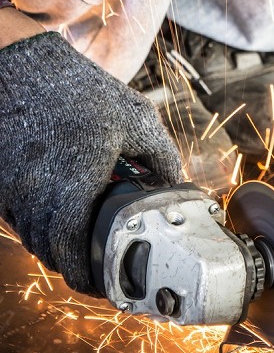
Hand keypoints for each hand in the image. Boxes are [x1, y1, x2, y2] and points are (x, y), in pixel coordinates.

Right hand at [0, 32, 181, 294]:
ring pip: (32, 237)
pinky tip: (57, 219)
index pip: (70, 250)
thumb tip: (178, 187)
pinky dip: (38, 227)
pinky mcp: (0, 179)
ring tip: (80, 249)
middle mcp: (36, 192)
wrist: (21, 66)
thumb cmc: (80, 92)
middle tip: (96, 272)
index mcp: (73, 184)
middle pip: (50, 252)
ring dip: (56, 249)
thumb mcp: (137, 120)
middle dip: (74, 267)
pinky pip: (18, 217)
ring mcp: (12, 187)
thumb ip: (163, 158)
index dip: (85, 276)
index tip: (102, 286)